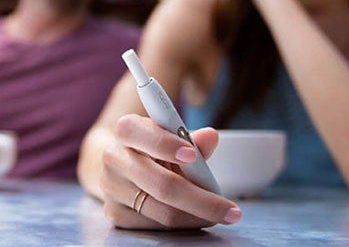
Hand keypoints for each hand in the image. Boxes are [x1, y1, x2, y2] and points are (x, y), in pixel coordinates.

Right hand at [100, 114, 241, 229]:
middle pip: (161, 184)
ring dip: (197, 215)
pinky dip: (182, 223)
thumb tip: (211, 137)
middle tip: (228, 208)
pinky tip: (196, 216)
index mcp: (126, 129)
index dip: (166, 145)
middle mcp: (114, 158)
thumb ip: (191, 138)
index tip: (192, 155)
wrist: (121, 162)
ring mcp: (111, 188)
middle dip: (200, 199)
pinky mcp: (115, 214)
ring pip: (163, 211)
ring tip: (219, 212)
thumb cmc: (152, 145)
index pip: (140, 134)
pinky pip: (156, 226)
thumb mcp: (170, 135)